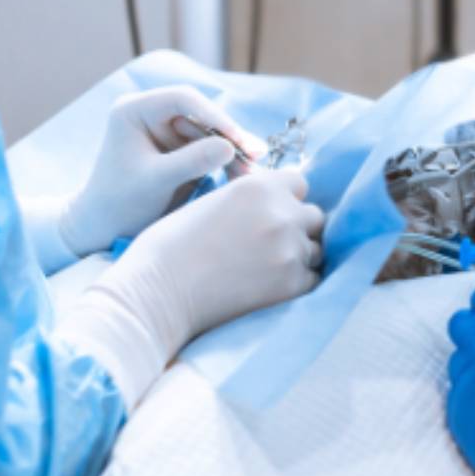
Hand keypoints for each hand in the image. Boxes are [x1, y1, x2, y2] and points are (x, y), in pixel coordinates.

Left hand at [60, 86, 264, 256]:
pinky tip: (243, 176)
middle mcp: (151, 114)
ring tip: (253, 174)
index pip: (182, 100)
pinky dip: (225, 163)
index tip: (237, 139)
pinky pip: (208, 151)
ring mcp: (166, 132)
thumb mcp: (154, 182)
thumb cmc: (118, 204)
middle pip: (200, 116)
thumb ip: (191, 162)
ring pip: (209, 134)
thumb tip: (230, 146)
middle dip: (229, 137)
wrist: (103, 230)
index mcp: (134, 110)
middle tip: (256, 156)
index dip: (214, 115)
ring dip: (231, 152)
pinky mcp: (177, 151)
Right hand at [102, 167, 323, 350]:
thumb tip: (272, 203)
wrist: (158, 291)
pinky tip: (269, 286)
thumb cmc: (171, 245)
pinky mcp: (291, 285)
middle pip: (313, 216)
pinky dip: (297, 282)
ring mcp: (290, 250)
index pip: (299, 183)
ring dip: (299, 255)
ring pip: (316, 249)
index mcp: (259, 186)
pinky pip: (313, 278)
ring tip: (266, 267)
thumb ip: (248, 198)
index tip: (269, 213)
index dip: (284, 198)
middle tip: (267, 244)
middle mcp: (282, 213)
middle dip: (296, 227)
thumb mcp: (212, 200)